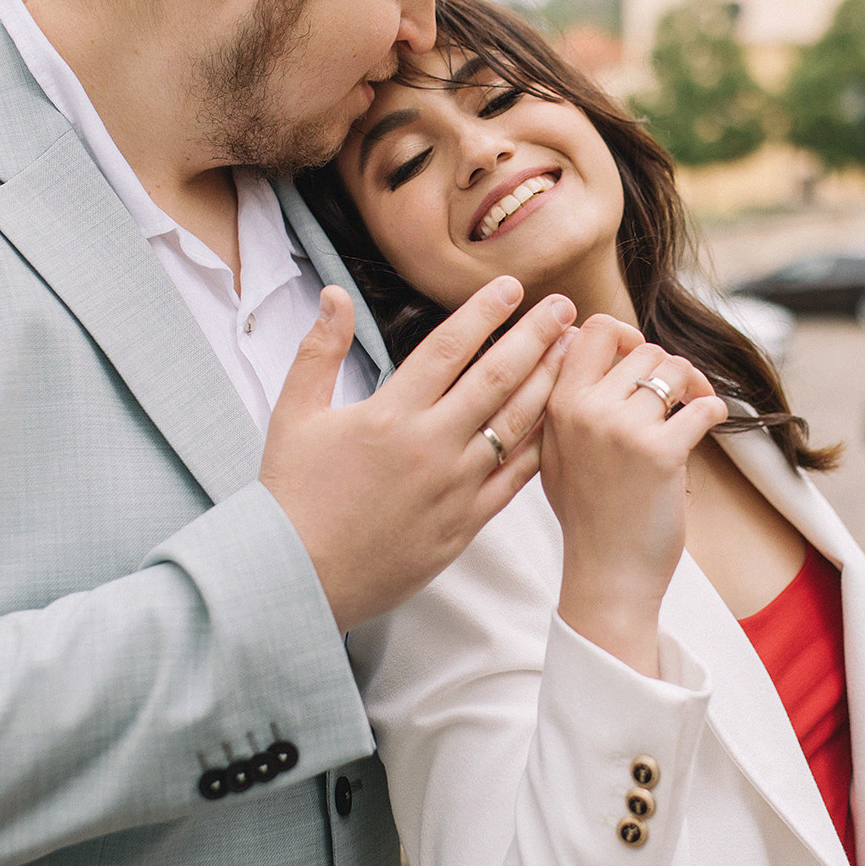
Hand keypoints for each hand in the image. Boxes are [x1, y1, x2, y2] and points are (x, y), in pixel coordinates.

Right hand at [262, 278, 574, 629]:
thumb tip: (335, 293)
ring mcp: (454, 486)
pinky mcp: (466, 524)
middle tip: (564, 307)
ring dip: (548, 382)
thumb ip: (318, 350)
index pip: (450, 347)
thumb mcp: (293, 415)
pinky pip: (515, 478)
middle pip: (497, 377)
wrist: (297, 579)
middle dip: (536, 336)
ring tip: (572, 352)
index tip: (512, 286)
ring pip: (516, 424)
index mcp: (389, 413)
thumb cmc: (291, 496)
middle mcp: (430, 444)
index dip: (485, 312)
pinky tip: (559, 420)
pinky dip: (540, 445)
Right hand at [541, 315, 725, 675]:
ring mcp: (624, 430)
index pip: (593, 330)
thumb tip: (581, 339)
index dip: (624, 334)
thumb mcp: (554, 452)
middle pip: (644, 349)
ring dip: (691, 386)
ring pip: (675, 370)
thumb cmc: (587, 516)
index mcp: (559, 405)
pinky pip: (704, 406)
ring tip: (691, 409)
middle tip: (674, 397)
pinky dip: (714, 409)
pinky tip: (709, 423)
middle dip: (665, 369)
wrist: (607, 576)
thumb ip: (565, 399)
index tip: (639, 354)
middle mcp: (587, 410)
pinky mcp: (662, 452)